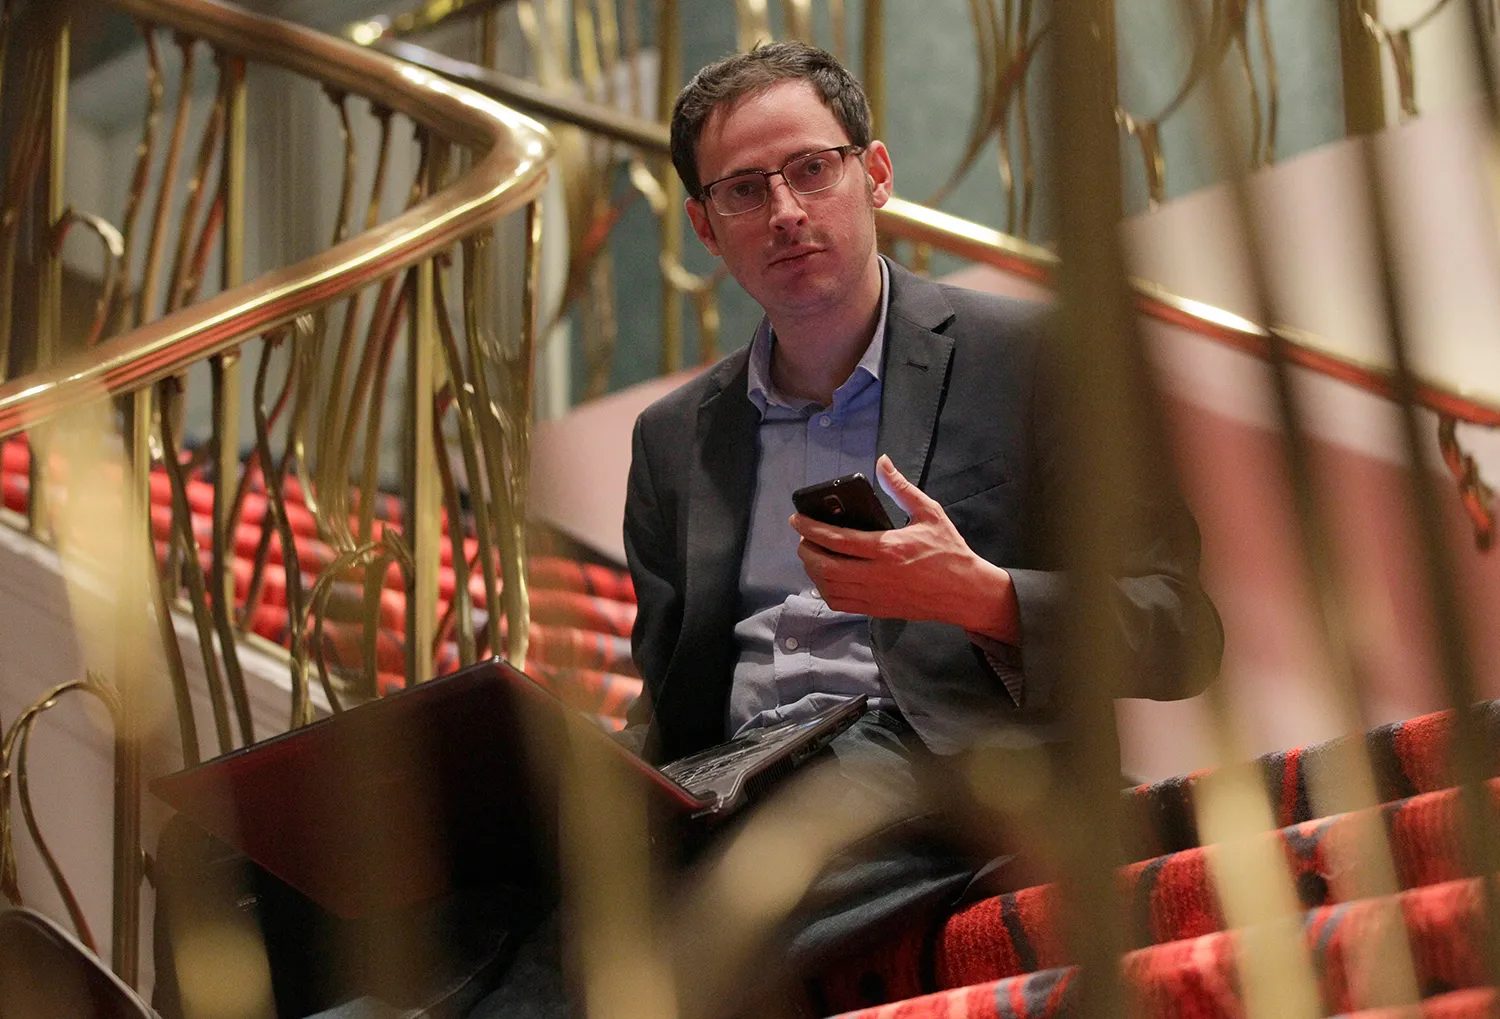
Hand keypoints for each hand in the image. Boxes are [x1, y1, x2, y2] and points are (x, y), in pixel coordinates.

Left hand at [790, 455, 1019, 641]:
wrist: (966, 592)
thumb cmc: (949, 551)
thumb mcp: (930, 513)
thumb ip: (901, 488)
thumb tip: (882, 462)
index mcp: (888, 548)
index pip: (838, 539)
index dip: (812, 529)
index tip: (797, 519)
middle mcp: (877, 574)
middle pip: (826, 566)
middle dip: (806, 551)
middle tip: (803, 538)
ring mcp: (876, 595)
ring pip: (829, 587)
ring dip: (813, 571)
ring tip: (813, 555)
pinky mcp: (877, 609)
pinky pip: (841, 604)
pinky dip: (826, 591)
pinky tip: (826, 578)